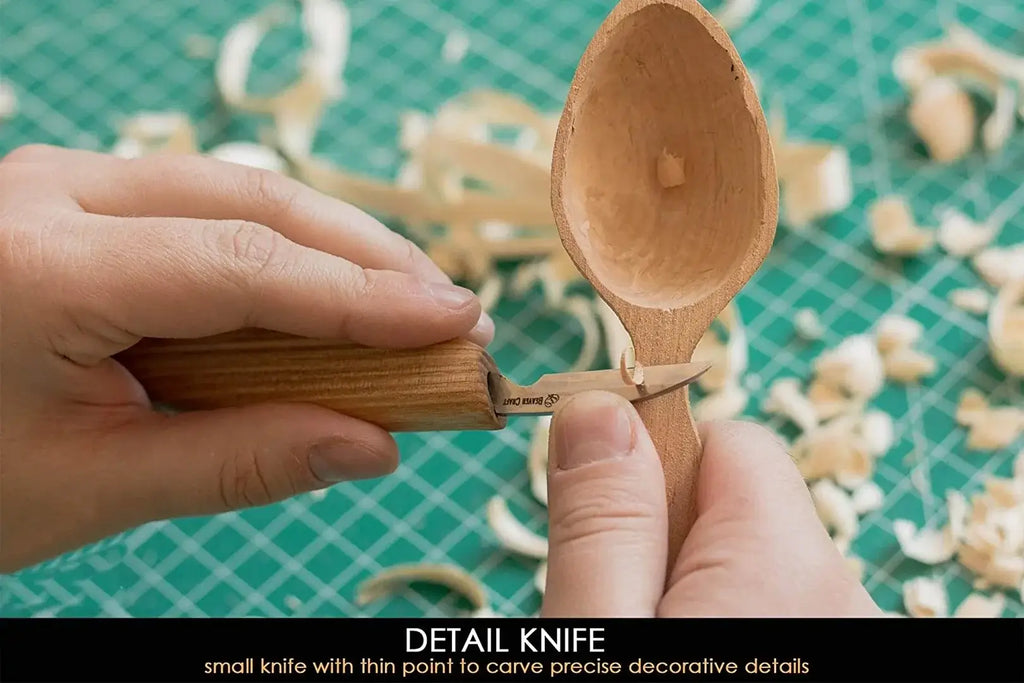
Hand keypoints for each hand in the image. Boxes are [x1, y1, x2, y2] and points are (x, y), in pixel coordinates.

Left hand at [0, 144, 492, 572]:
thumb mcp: (94, 487)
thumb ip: (241, 462)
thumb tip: (373, 447)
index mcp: (37, 264)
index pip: (244, 264)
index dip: (364, 297)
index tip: (455, 326)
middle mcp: (48, 192)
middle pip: (253, 201)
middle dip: (366, 259)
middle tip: (453, 316)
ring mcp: (59, 184)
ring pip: (235, 191)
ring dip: (333, 247)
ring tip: (410, 304)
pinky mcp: (75, 200)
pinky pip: (203, 208)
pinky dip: (281, 250)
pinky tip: (330, 290)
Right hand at [540, 392, 882, 615]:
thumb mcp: (598, 631)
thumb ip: (601, 520)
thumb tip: (598, 406)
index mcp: (783, 564)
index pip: (728, 440)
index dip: (650, 462)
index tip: (601, 514)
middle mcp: (840, 593)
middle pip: (738, 504)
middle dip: (665, 536)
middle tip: (615, 610)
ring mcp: (841, 629)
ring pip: (750, 565)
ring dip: (689, 587)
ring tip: (646, 646)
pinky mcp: (825, 648)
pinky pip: (772, 607)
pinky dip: (723, 620)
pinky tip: (689, 658)